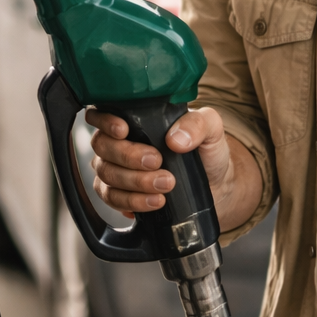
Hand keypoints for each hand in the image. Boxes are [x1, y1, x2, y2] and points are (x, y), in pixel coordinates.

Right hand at [86, 106, 258, 229]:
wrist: (215, 186)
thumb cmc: (207, 152)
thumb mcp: (211, 130)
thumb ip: (197, 124)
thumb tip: (175, 139)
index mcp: (134, 120)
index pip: (101, 114)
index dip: (104, 121)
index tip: (124, 130)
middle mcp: (118, 143)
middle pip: (102, 146)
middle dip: (129, 156)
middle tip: (157, 162)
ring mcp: (115, 170)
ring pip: (106, 175)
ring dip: (135, 182)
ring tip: (165, 185)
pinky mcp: (120, 195)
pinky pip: (113, 199)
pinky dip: (133, 201)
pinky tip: (155, 201)